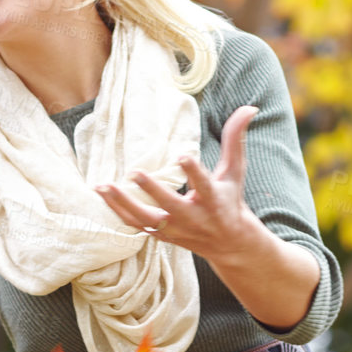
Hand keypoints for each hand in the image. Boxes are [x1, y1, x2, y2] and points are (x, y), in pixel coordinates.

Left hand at [94, 104, 261, 262]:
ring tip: (103, 186)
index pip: (204, 185)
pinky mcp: (162, 235)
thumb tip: (249, 107)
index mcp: (213, 200)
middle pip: (171, 206)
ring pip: (146, 219)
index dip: (194, 171)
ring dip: (123, 204)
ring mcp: (175, 229)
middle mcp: (193, 217)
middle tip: (135, 172)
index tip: (183, 156)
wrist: (227, 244)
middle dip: (153, 191)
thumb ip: (235, 139)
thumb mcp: (235, 171)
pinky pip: (136, 225)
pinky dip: (118, 212)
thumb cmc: (229, 200)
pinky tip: (102, 195)